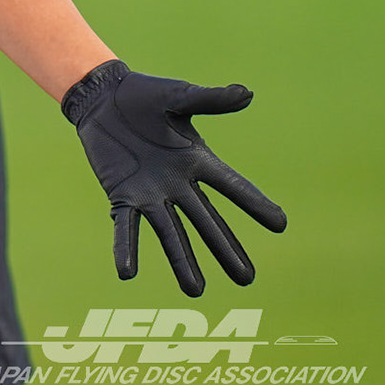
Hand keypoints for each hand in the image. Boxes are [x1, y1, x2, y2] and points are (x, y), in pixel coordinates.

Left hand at [63, 59, 286, 295]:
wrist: (102, 97)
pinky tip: (126, 273)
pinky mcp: (122, 195)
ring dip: (182, 262)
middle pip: (207, 222)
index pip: (232, 186)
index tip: (281, 224)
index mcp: (197, 160)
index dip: (255, 203)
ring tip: (195, 291)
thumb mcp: (178, 96)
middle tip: (247, 279)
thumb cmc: (145, 95)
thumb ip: (209, 99)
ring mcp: (150, 193)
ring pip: (171, 234)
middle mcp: (178, 184)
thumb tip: (246, 93)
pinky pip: (125, 226)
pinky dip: (125, 249)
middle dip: (225, 249)